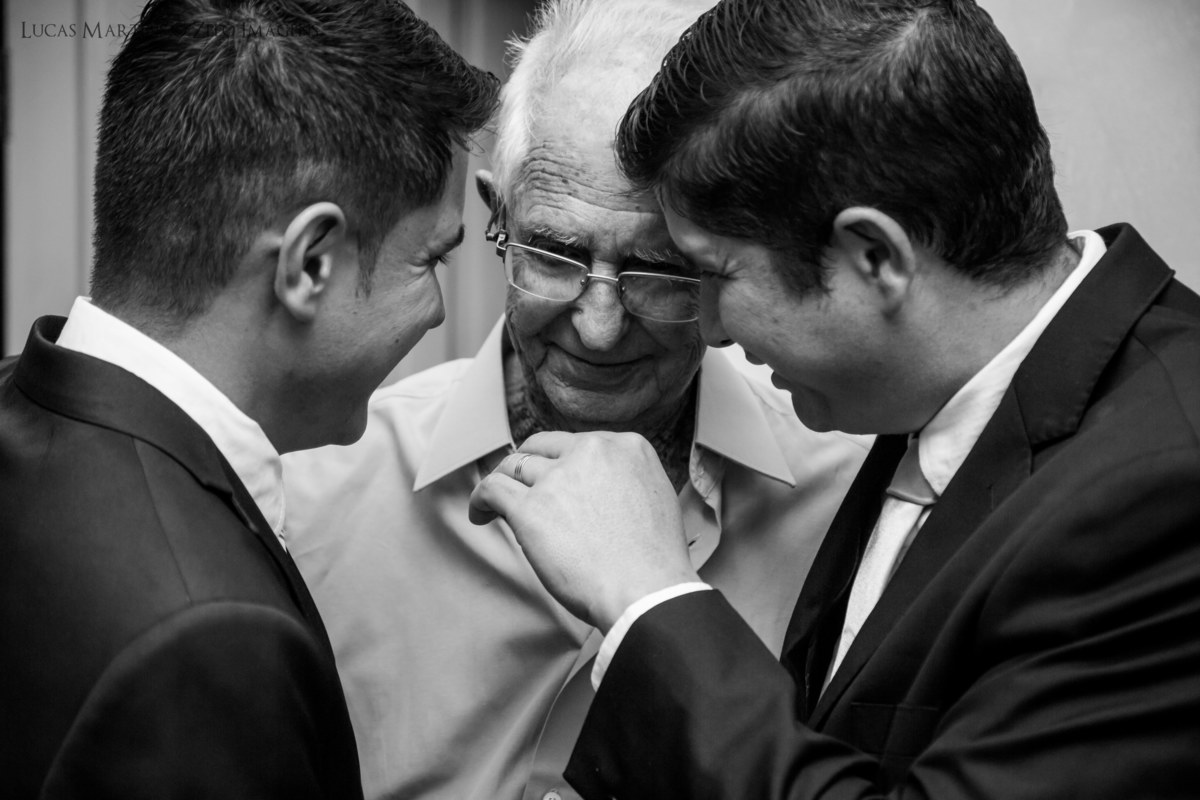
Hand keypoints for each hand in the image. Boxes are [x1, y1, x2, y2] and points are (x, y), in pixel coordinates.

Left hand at [469, 431, 699, 630]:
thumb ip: (626, 480)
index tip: (554, 478)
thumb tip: (602, 487)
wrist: (646, 591)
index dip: (560, 461)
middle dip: (529, 465)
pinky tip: (481, 513)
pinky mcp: (531, 507)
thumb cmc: (653, 561)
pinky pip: (492, 488)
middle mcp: (592, 452)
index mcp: (627, 447)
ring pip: (515, 465)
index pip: (578, 443)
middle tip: (522, 486)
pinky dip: (481, 499)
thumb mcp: (656, 497)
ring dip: (503, 483)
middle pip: (543, 447)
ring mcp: (559, 478)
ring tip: (495, 503)